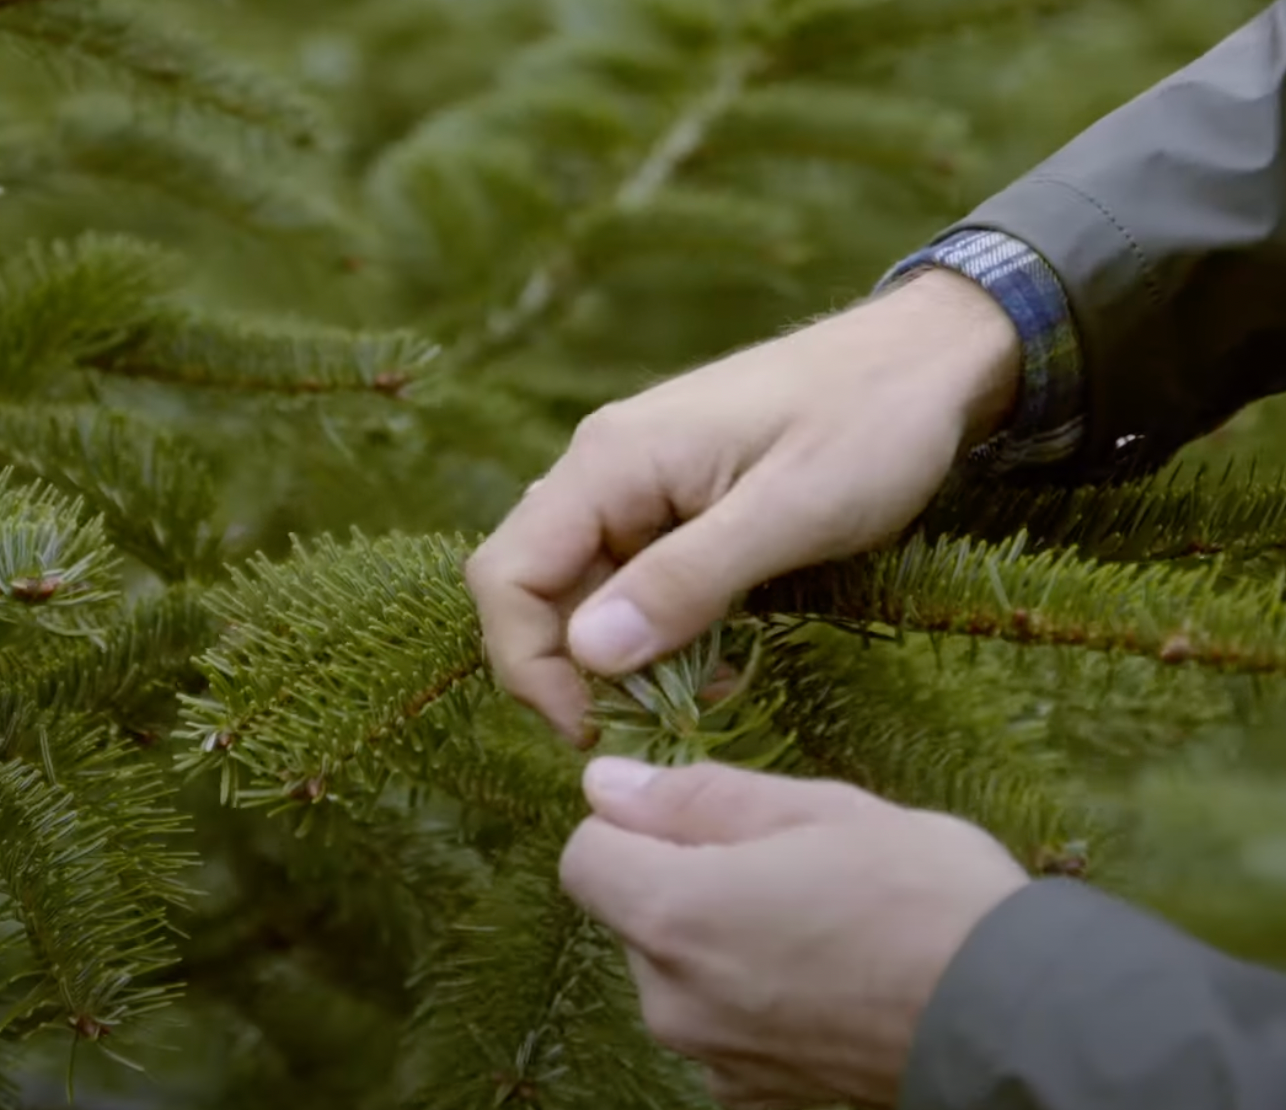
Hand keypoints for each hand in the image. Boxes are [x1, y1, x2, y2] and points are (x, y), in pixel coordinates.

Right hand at [466, 269, 1019, 743]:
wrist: (928, 360)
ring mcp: (638, 486)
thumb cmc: (871, 423)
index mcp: (612, 461)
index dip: (527, 663)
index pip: (507, 574)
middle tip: (658, 721)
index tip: (593, 729)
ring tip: (702, 692)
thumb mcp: (790, 512)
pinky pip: (633, 582)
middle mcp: (605, 469)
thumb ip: (686, 580)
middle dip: (579, 670)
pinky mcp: (673, 504)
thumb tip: (587, 655)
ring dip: (625, 658)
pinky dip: (661, 633)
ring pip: (585, 593)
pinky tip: (718, 659)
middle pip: (537, 589)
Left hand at [559, 758, 1029, 1108]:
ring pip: (678, 970)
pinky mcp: (753, 1098)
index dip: (632, 826)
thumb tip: (602, 784)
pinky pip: (720, 1023)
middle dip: (683, 879)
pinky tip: (826, 979)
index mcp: (674, 916)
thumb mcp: (813, 810)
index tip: (701, 820)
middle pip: (633, 915)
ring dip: (719, 938)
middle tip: (786, 865)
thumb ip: (694, 798)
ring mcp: (713, 1061)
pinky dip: (750, 995)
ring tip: (818, 923)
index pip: (585, 856)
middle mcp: (673, 1002)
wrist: (1017, 1020)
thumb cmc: (921, 893)